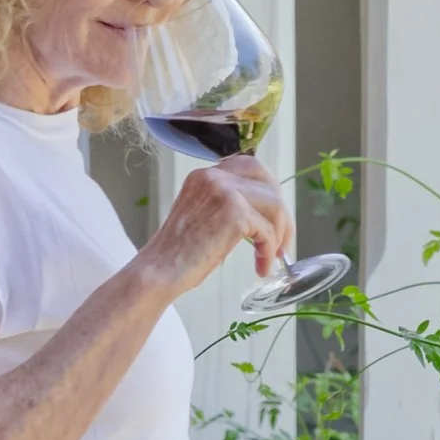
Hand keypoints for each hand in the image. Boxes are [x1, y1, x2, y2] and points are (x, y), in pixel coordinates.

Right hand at [140, 154, 291, 296]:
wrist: (158, 272)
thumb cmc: (178, 254)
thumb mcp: (201, 216)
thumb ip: (225, 205)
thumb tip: (263, 214)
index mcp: (203, 175)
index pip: (250, 167)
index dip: (268, 191)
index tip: (273, 218)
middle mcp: (213, 176)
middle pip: (268, 183)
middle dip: (281, 213)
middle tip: (281, 241)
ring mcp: (224, 191)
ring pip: (274, 205)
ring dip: (279, 235)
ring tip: (270, 257)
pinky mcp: (234, 213)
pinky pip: (268, 230)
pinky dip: (269, 251)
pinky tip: (261, 266)